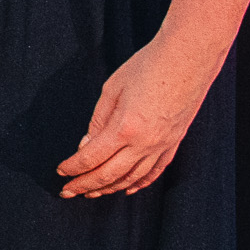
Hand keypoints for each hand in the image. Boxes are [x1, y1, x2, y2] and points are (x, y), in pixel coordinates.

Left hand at [60, 40, 213, 197]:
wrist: (188, 57)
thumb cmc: (147, 67)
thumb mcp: (112, 90)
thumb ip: (98, 122)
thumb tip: (86, 147)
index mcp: (124, 128)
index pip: (92, 157)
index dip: (73, 168)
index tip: (61, 171)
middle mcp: (145, 143)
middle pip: (109, 174)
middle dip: (85, 185)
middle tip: (67, 192)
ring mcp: (163, 145)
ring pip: (132, 178)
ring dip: (110, 188)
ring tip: (92, 193)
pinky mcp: (175, 142)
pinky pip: (156, 170)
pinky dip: (140, 183)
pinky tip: (127, 189)